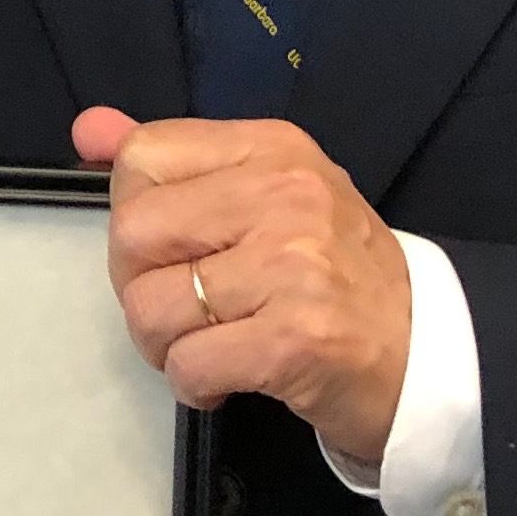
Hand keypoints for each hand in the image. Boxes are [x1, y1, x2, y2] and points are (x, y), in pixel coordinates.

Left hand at [80, 107, 410, 469]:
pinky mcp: (296, 339)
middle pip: (133, 233)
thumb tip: (88, 130)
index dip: (137, 215)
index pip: (143, 156)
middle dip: (139, 286)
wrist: (427, 352)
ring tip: (214, 345)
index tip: (175, 248)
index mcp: (272, 148)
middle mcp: (285, 195)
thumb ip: (174, 163)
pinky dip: (194, 385)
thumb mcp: (265, 196)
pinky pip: (188, 364)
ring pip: (151, 307)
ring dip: (166, 346)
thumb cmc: (334, 275)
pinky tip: (231, 378)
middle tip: (188, 309)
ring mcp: (294, 266)